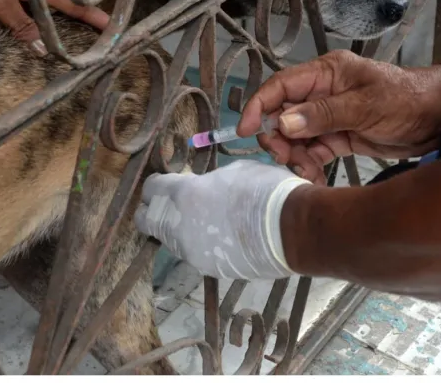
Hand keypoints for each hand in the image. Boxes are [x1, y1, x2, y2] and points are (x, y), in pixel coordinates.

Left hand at [0, 0, 109, 53]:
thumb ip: (20, 24)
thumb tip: (41, 48)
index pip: (75, 6)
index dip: (93, 18)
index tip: (110, 28)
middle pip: (65, 5)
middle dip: (80, 19)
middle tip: (93, 34)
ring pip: (44, 4)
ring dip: (51, 19)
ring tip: (59, 36)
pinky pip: (24, 1)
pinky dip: (25, 14)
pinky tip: (15, 25)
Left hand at [135, 160, 309, 279]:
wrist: (292, 229)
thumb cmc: (264, 190)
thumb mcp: (232, 172)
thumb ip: (207, 183)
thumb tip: (202, 188)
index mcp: (182, 195)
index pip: (150, 190)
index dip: (156, 185)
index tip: (165, 183)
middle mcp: (178, 226)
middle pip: (147, 220)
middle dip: (154, 211)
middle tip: (172, 205)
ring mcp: (191, 252)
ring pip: (169, 240)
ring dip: (177, 229)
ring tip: (202, 221)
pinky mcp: (209, 269)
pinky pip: (194, 254)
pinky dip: (200, 245)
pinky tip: (220, 238)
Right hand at [237, 50, 440, 183]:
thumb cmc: (407, 99)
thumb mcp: (365, 105)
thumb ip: (323, 114)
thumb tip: (284, 123)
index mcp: (325, 74)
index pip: (280, 87)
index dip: (258, 106)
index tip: (246, 130)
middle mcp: (323, 93)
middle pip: (283, 115)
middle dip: (278, 138)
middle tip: (285, 157)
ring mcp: (330, 116)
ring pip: (296, 137)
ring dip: (294, 155)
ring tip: (307, 170)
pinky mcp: (340, 137)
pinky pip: (313, 152)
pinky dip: (310, 165)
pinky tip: (315, 177)